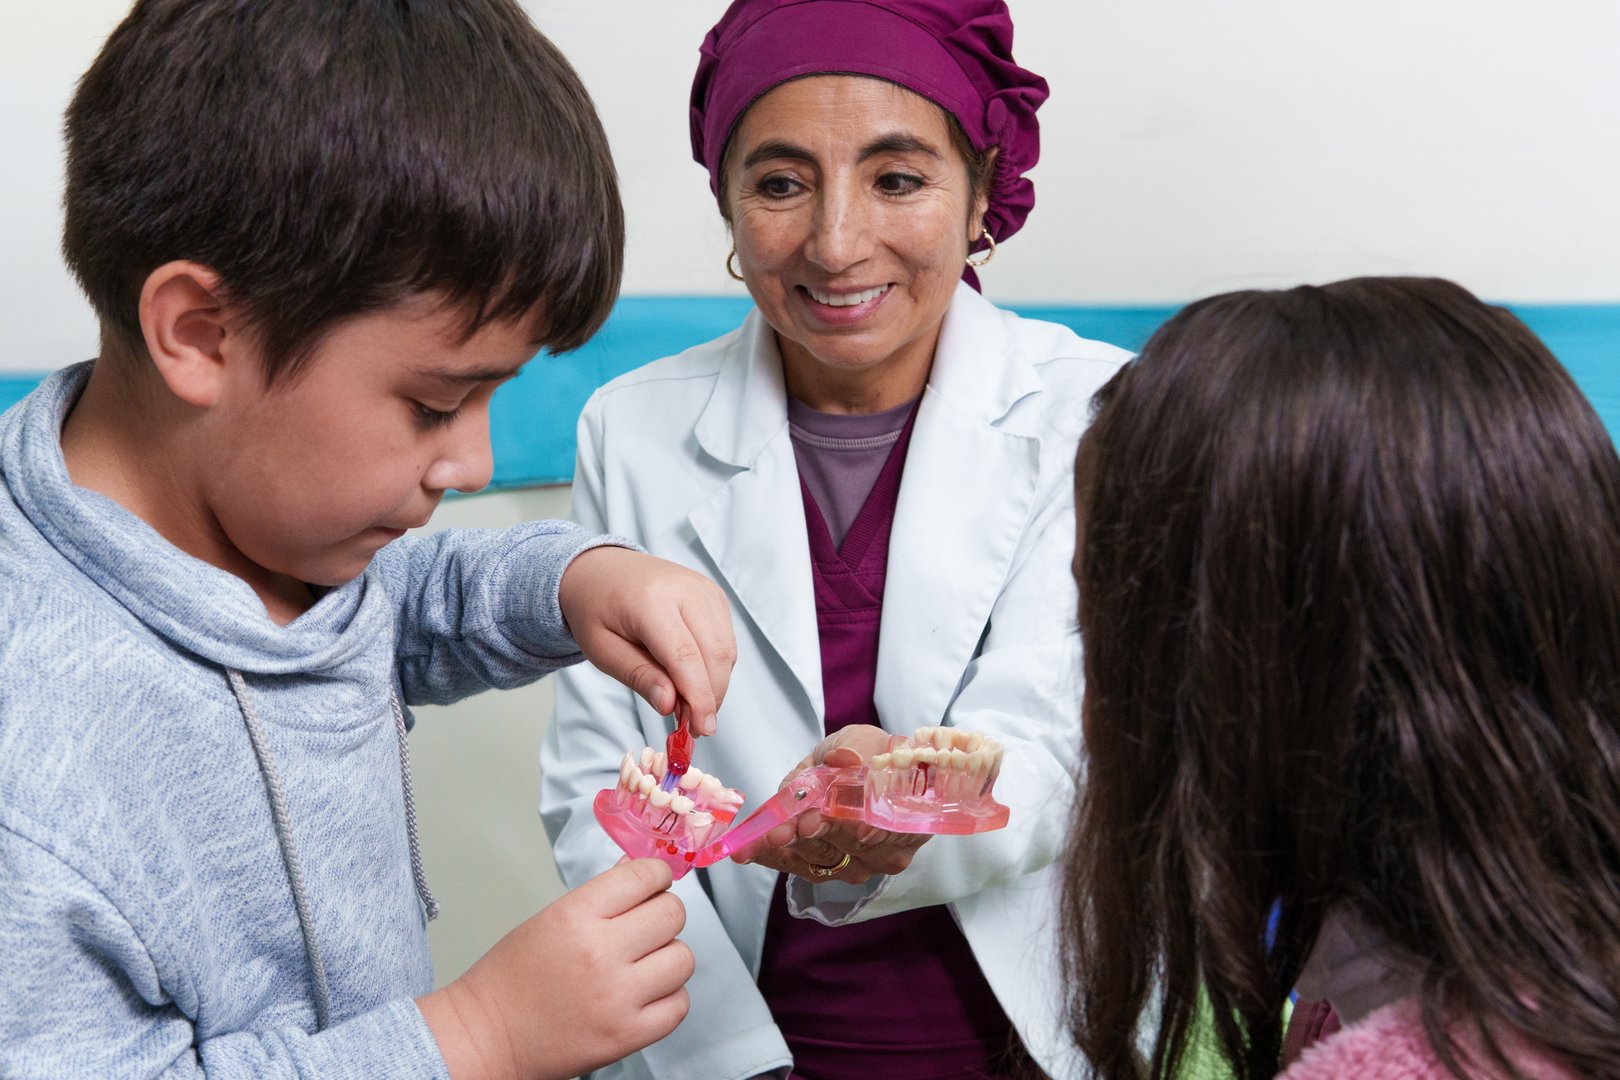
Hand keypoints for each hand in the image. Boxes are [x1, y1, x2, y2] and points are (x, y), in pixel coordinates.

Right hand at [417, 859, 691, 1079]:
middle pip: (672, 914)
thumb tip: (641, 869)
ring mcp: (617, 997)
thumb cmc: (512, 978)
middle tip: (648, 924)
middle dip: (664, 914)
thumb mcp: (550, 918)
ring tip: (644, 964)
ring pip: (683, 959)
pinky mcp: (627, 1035)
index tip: (656, 881)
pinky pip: (679, 1006)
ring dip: (668, 958)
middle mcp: (600, 953)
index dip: (657, 874)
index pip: (644, 876)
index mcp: (576, 916)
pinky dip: (668, 998)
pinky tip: (645, 994)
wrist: (489, 1036)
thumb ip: (602, 895)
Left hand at [558, 546, 734, 735]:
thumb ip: (638, 676)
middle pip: (714, 654)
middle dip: (710, 696)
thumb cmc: (596, 609)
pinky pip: (726, 640)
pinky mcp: (714, 595)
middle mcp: (685, 589)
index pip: (685, 656)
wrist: (601, 569)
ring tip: (689, 705)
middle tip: (695, 727)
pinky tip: (692, 678)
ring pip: (726, 650)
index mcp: (650, 600)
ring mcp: (704, 589)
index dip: (697, 697)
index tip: (701, 728)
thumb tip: (670, 705)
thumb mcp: (602, 650)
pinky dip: (716, 667)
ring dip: (715, 685)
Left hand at [731, 725, 931, 883]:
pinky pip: (797, 865)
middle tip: (797, 824)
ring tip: (770, 835)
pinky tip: (747, 850)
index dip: (852, 824)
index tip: (824, 817)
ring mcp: (856, 865)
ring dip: (794, 846)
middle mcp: (885, 852)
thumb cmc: (870, 756)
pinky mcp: (824, 869)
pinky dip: (771, 856)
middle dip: (820, 835)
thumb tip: (846, 758)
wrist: (859, 768)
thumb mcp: (865, 741)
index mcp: (904, 821)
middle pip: (851, 848)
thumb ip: (856, 750)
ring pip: (824, 860)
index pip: (881, 829)